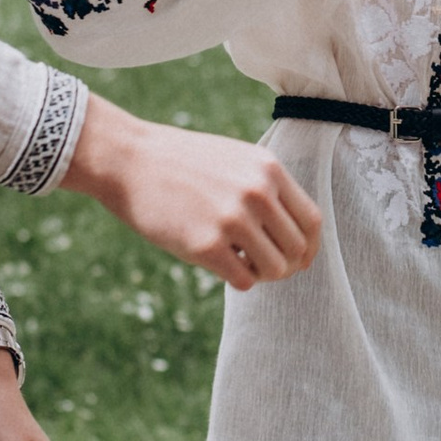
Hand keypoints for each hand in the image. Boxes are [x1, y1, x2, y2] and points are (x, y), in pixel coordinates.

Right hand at [63, 92, 320, 290]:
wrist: (129, 160)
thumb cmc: (182, 163)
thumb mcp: (236, 160)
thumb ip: (267, 188)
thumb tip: (294, 235)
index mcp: (268, 170)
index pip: (311, 221)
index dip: (309, 247)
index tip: (298, 259)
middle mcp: (257, 193)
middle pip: (297, 249)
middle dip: (286, 265)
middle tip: (264, 266)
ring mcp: (232, 219)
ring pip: (275, 269)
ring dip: (262, 274)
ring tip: (241, 263)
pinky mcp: (206, 245)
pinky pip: (244, 280)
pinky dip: (238, 279)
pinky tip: (221, 265)